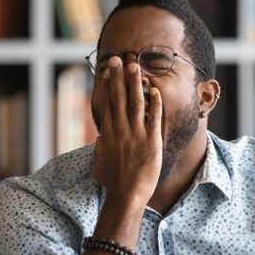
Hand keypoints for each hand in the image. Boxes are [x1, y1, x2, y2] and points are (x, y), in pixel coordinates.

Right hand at [92, 56, 162, 209]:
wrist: (127, 195)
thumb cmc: (113, 183)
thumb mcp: (99, 162)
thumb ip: (100, 147)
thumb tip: (100, 138)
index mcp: (107, 133)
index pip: (107, 103)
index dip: (108, 85)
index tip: (108, 71)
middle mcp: (120, 130)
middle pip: (119, 97)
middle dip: (118, 76)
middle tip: (118, 59)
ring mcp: (136, 134)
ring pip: (135, 102)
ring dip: (135, 83)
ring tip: (135, 66)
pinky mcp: (151, 141)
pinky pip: (154, 117)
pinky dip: (154, 103)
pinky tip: (154, 89)